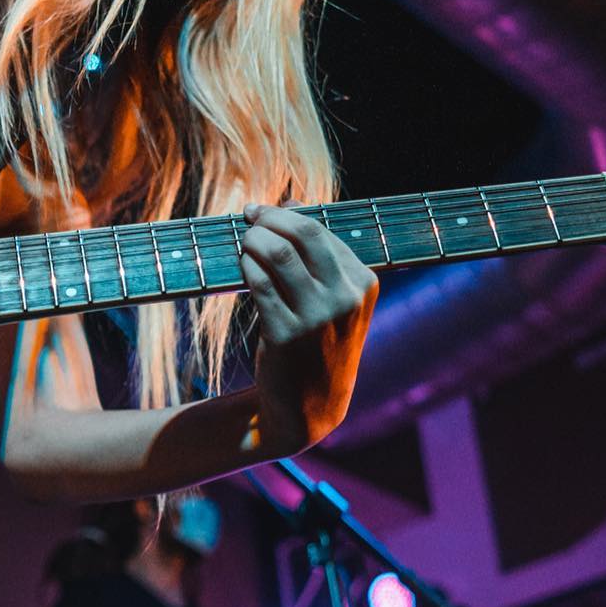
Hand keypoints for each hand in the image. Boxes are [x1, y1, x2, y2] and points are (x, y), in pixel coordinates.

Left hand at [239, 204, 377, 454]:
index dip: (287, 214)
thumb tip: (292, 201)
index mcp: (364, 284)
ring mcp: (318, 318)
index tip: (263, 210)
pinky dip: (246, 267)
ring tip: (243, 241)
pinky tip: (241, 265)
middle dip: (268, 219)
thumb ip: (318, 253)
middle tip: (248, 215)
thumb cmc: (317, 342)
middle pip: (303, 236)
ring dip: (253, 240)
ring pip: (279, 256)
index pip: (322, 232)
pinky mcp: (287, 335)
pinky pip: (259, 285)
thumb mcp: (332, 298)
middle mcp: (345, 299)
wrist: (311, 405)